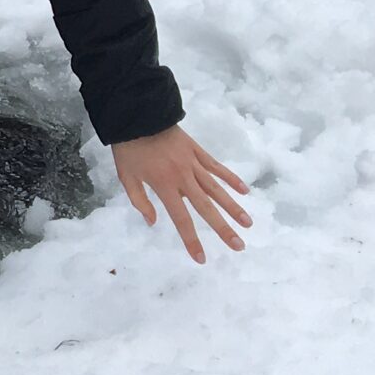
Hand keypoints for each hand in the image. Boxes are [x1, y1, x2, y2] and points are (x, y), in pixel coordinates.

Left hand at [110, 124, 251, 263]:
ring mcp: (193, 164)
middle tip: (239, 245)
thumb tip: (153, 222)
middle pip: (206, 208)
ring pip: (217, 189)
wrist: (137, 116)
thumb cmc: (129, 149)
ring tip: (248, 223)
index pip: (181, 219)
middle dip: (223, 229)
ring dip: (233, 207)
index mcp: (165, 186)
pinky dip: (231, 178)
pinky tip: (244, 190)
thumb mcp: (126, 177)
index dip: (192, 240)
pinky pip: (217, 167)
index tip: (202, 258)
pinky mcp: (198, 151)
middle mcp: (183, 178)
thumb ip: (140, 201)